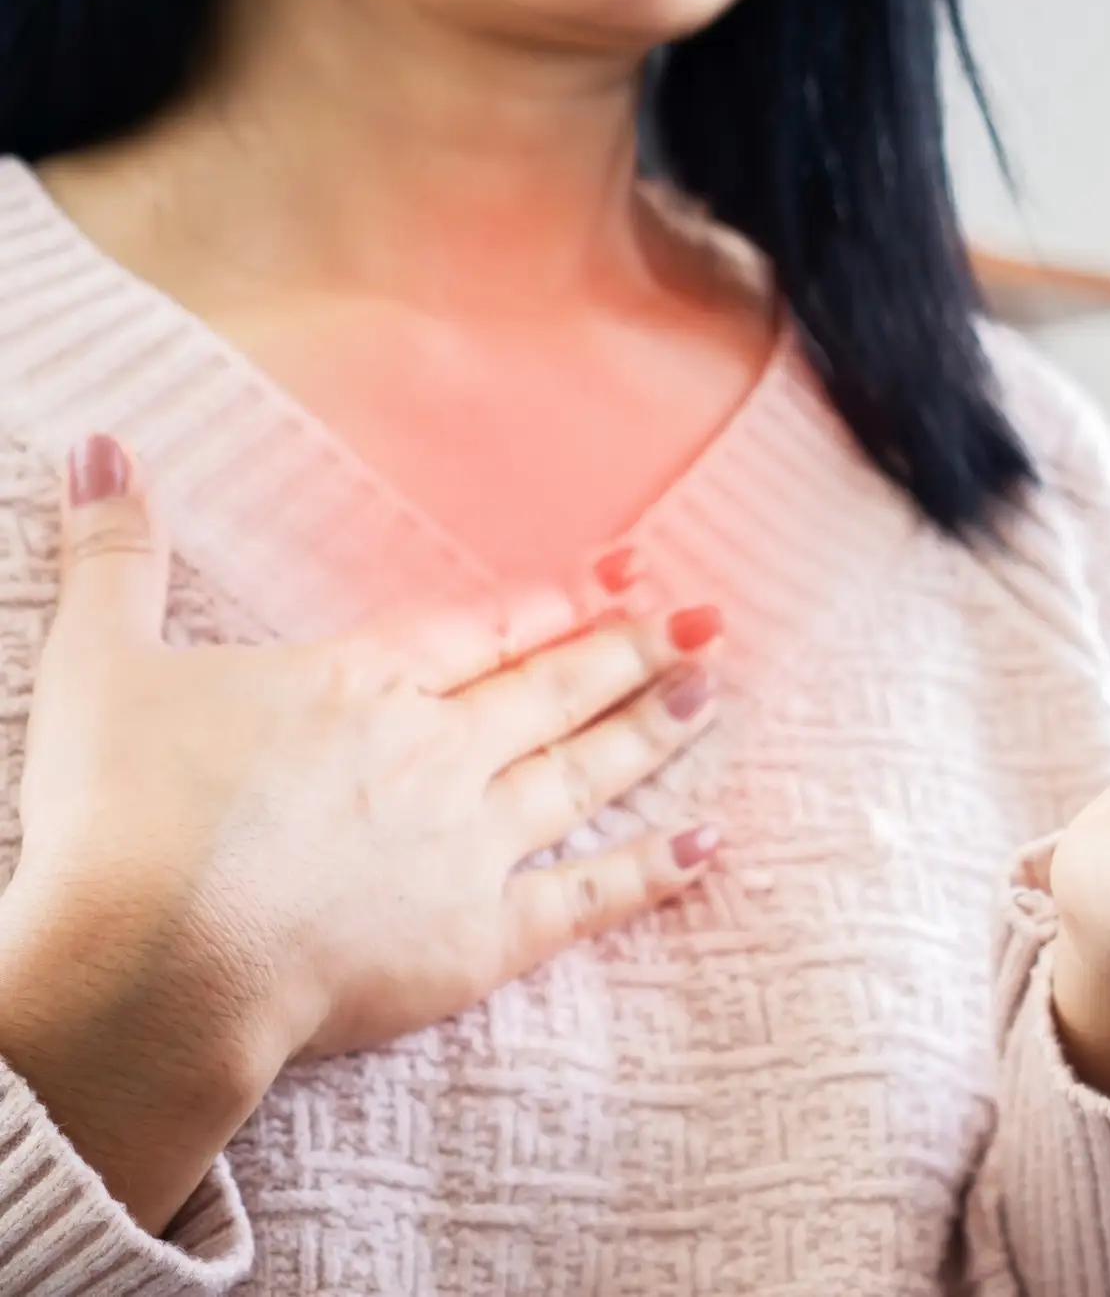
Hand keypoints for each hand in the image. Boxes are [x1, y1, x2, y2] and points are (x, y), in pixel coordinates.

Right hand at [0, 436, 723, 1229]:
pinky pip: (587, 898)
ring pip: (583, 773)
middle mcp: (438, 752)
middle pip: (554, 690)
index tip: (627, 571)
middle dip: (632, 652)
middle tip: (706, 623)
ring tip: (709, 696)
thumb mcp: (101, 665)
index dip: (559, 600)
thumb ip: (115, 554)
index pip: (487, 629)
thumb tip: (98, 443)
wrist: (155, 967)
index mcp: (363, 685)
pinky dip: (650, 871)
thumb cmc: (123, 820)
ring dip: (649, 732)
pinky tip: (706, 844)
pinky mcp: (482, 938)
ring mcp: (471, 844)